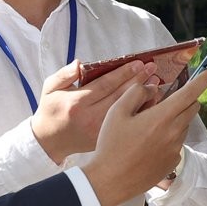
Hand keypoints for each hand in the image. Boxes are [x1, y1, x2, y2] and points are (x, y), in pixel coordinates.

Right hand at [32, 60, 158, 163]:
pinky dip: (142, 114)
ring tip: (156, 83)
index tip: (140, 63)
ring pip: (128, 112)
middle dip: (139, 80)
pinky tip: (151, 103)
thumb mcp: (50, 89)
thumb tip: (80, 63)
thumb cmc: (52, 112)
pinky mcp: (106, 141)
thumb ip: (64, 75)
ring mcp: (100, 132)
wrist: (50, 142)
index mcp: (77, 103)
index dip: (124, 72)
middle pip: (121, 96)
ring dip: (144, 96)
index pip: (106, 84)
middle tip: (153, 69)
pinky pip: (129, 126)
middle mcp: (90, 118)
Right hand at [82, 66, 206, 205]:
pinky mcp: (173, 162)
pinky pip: (177, 142)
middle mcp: (175, 132)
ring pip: (184, 125)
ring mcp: (176, 149)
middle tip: (163, 102)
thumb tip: (154, 88)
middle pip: (193, 107)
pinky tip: (147, 145)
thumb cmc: (110, 145)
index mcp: (162, 117)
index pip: (191, 92)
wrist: (109, 181)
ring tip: (147, 128)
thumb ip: (137, 93)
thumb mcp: (117, 111)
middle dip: (185, 99)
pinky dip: (169, 137)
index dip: (205, 79)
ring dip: (175, 119)